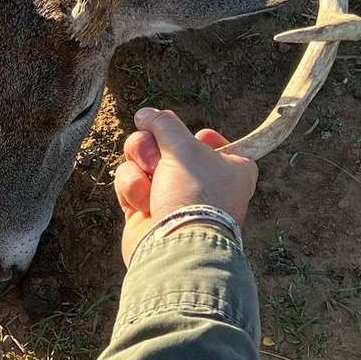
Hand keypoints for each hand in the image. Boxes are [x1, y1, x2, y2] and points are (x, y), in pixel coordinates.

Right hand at [115, 107, 257, 264]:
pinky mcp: (146, 211)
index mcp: (230, 170)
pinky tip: (142, 202)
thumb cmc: (194, 195)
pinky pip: (130, 183)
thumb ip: (163, 124)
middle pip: (166, 146)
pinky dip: (132, 188)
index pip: (213, 143)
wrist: (177, 246)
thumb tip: (144, 113)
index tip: (197, 138)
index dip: (200, 137)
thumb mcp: (184, 147)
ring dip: (139, 166)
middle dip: (152, 146)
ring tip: (148, 179)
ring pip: (142, 161)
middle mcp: (202, 184)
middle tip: (155, 157)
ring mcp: (171, 198)